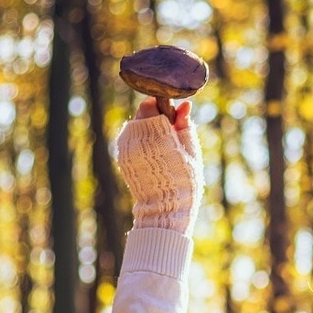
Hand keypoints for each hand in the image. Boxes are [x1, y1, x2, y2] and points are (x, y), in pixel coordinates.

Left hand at [116, 98, 202, 234]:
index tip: (173, 117)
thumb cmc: (185, 180)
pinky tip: (152, 155)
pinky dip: (140, 140)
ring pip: (135, 125)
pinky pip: (129, 138)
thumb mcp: (191, 151)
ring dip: (147, 128)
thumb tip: (184, 104)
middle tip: (170, 134)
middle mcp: (136, 137)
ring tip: (162, 147)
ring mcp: (126, 146)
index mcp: (156, 133)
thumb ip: (185, 125)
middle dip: (155, 118)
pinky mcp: (121, 155)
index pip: (151, 104)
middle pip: (142, 113)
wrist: (164, 208)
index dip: (163, 108)